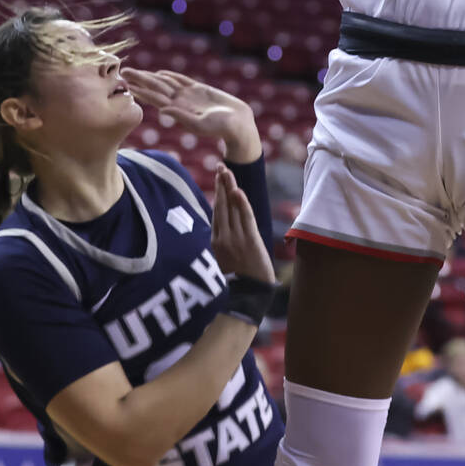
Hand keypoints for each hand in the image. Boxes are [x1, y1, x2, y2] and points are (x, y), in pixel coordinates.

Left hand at [121, 68, 261, 161]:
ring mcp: (189, 96)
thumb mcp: (200, 125)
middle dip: (141, 80)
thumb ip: (182, 117)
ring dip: (151, 77)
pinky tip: (160, 73)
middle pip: (156, 88)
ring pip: (166, 83)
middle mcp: (180, 102)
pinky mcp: (200, 90)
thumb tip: (162, 110)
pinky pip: (181, 81)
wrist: (238, 124)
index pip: (155, 98)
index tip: (127, 84)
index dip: (141, 91)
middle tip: (124, 71)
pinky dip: (170, 76)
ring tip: (137, 72)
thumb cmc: (220, 127)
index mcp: (177, 110)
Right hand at [211, 165, 275, 282]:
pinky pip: (245, 219)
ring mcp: (235, 239)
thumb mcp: (224, 263)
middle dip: (221, 185)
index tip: (218, 178)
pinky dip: (242, 205)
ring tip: (227, 171)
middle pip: (222, 206)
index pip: (217, 212)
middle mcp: (223, 238)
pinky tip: (238, 191)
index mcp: (215, 243)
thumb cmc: (238, 284)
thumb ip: (222, 245)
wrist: (248, 299)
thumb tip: (220, 233)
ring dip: (229, 188)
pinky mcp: (249, 242)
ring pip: (232, 208)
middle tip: (220, 166)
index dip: (218, 194)